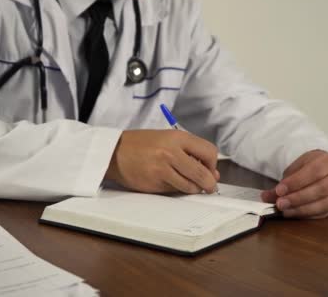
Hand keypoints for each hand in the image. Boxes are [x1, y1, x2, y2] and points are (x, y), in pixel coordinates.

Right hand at [105, 130, 219, 193]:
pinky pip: (174, 191)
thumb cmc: (142, 144)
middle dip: (209, 184)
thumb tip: (212, 173)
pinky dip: (177, 190)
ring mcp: (162, 168)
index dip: (213, 164)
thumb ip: (190, 152)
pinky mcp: (154, 182)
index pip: (209, 152)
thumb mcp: (168, 139)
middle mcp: (171, 152)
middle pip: (202, 173)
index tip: (210, 169)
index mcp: (177, 137)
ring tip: (190, 186)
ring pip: (189, 186)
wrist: (115, 151)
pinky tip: (172, 184)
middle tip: (209, 187)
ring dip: (194, 189)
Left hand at [261, 150, 327, 218]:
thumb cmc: (310, 167)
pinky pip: (322, 213)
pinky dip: (305, 215)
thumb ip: (283, 182)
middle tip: (280, 203)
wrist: (326, 169)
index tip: (280, 190)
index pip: (314, 171)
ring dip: (301, 209)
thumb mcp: (296, 168)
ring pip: (323, 204)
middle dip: (298, 198)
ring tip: (284, 210)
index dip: (296, 182)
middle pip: (321, 189)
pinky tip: (292, 213)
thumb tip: (266, 196)